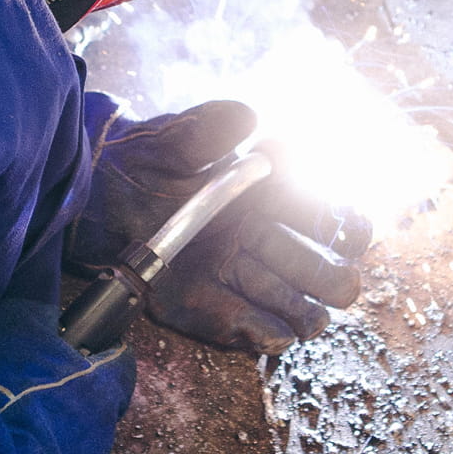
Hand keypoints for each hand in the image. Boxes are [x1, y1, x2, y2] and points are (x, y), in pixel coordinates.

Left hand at [67, 99, 369, 353]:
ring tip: (309, 319)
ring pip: (290, 305)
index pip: (327, 216)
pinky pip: (243, 327)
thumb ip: (210, 129)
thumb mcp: (174, 138)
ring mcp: (234, 276)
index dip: (350, 227)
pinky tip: (273, 334)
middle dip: (334, 279)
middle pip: (316, 269)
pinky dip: (262, 333)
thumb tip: (249, 119)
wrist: (96, 196)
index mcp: (267, 197)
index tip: (355, 235)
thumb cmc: (144, 160)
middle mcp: (259, 240)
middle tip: (342, 283)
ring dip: (306, 314)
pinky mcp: (205, 306)